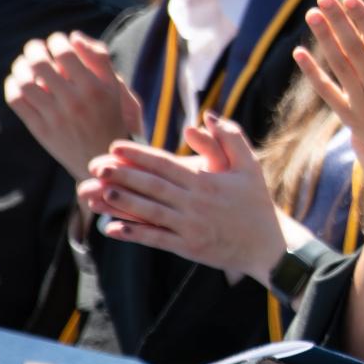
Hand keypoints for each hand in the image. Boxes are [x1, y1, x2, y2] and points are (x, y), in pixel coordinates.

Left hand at [4, 32, 142, 181]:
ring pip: (25, 82)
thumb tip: (74, 36)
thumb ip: (99, 58)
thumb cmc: (108, 116)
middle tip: (35, 47)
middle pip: (41, 65)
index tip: (56, 40)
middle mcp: (74, 102)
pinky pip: (17, 102)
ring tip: (24, 62)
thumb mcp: (113, 87)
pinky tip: (17, 81)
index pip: (65, 54)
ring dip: (19, 66)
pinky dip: (12, 86)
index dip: (56, 41)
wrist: (100, 157)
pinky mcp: (40, 130)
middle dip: (33, 49)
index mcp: (94, 88)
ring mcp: (55, 117)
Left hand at [82, 115, 285, 284]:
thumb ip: (230, 137)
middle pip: (152, 186)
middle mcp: (195, 203)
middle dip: (122, 175)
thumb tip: (207, 116)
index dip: (138, 155)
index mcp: (206, 181)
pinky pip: (155, 239)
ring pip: (149, 212)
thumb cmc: (256, 202)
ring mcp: (189, 227)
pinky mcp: (188, 247)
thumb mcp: (250, 165)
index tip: (115, 147)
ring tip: (97, 192)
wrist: (268, 245)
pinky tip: (111, 228)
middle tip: (96, 166)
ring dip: (122, 202)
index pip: (165, 164)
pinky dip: (133, 233)